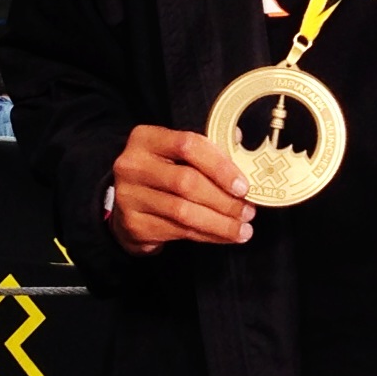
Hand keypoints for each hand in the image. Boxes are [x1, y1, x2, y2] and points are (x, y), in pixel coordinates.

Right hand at [108, 125, 255, 254]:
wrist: (128, 206)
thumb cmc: (163, 174)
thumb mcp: (177, 154)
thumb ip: (208, 149)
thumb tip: (243, 148)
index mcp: (146, 139)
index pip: (188, 145)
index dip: (220, 166)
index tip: (243, 186)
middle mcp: (133, 165)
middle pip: (187, 182)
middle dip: (224, 200)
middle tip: (248, 211)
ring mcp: (129, 196)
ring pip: (184, 211)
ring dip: (220, 223)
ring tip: (242, 229)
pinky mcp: (134, 224)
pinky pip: (179, 231)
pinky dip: (208, 235)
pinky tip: (225, 236)